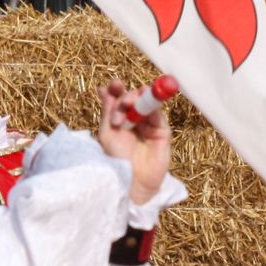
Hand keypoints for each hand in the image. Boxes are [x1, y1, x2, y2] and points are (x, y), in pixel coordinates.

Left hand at [96, 78, 171, 206]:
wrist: (132, 180)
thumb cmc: (116, 159)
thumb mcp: (107, 133)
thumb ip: (108, 111)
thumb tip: (103, 89)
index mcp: (118, 119)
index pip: (118, 99)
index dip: (117, 89)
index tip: (114, 84)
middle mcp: (134, 120)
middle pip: (133, 99)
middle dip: (127, 96)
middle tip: (122, 102)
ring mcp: (149, 125)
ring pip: (146, 104)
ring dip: (137, 100)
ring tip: (128, 103)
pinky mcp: (162, 132)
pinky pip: (158, 115)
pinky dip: (151, 108)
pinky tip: (142, 109)